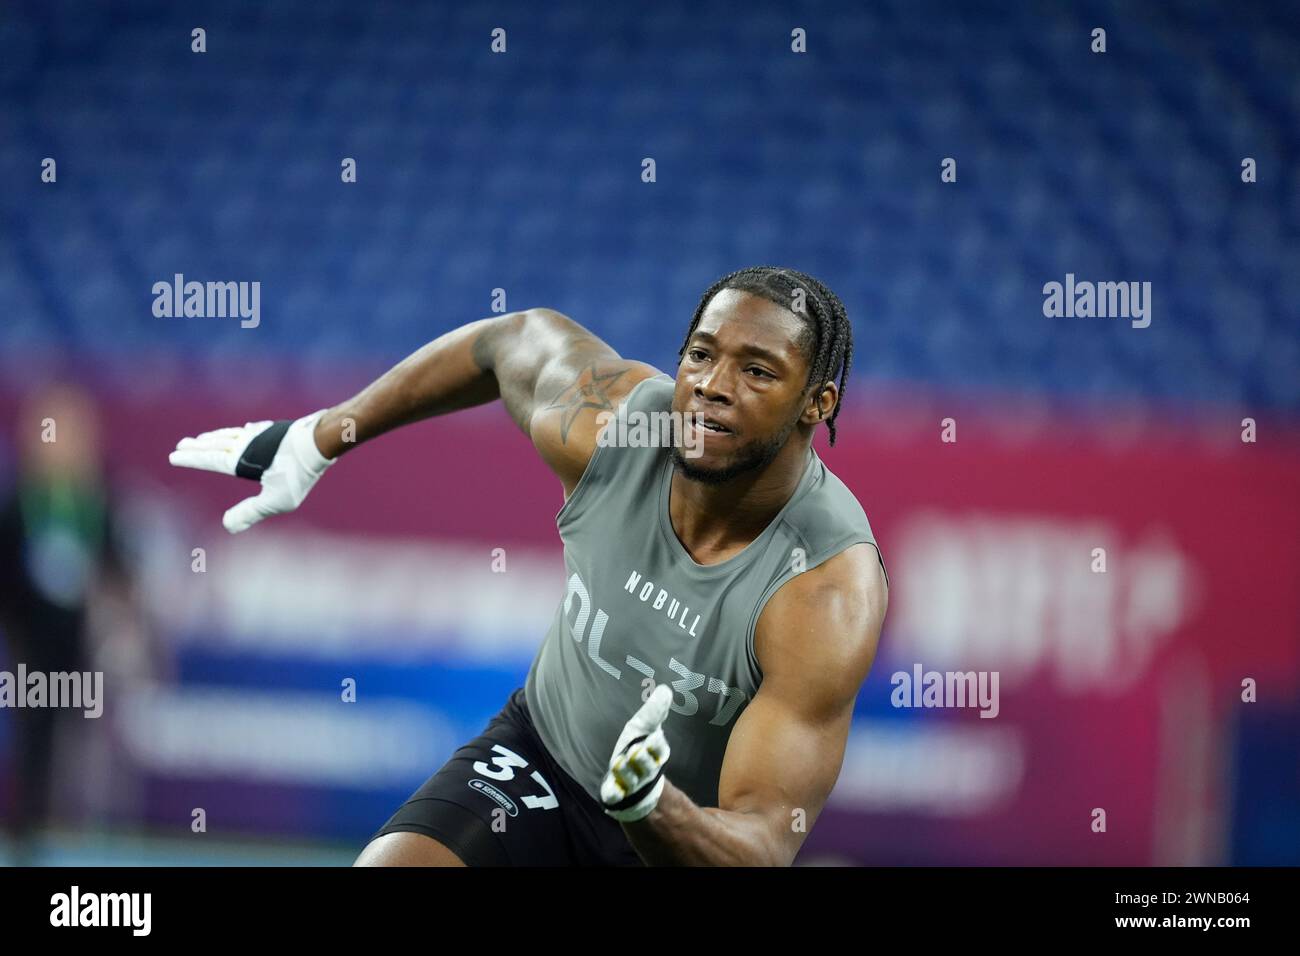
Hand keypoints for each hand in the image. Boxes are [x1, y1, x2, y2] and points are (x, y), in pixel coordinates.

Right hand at [169, 409, 335, 533]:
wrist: (319, 441)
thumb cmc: (298, 473)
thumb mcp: (275, 501)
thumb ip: (250, 513)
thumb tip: (227, 526)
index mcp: (241, 460)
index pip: (210, 459)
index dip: (191, 458)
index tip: (173, 456)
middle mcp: (247, 444)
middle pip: (216, 444)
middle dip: (198, 446)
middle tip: (181, 444)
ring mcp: (262, 434)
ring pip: (232, 434)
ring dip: (216, 436)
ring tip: (204, 438)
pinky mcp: (277, 430)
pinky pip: (253, 429)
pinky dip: (242, 430)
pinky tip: (245, 428)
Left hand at [600, 684, 672, 821]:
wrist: (632, 783)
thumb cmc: (638, 749)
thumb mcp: (644, 729)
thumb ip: (654, 712)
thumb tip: (665, 690)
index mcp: (654, 754)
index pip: (658, 750)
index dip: (656, 745)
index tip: (654, 737)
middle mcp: (645, 770)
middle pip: (646, 764)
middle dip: (642, 758)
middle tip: (637, 751)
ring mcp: (631, 783)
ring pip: (630, 778)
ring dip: (626, 771)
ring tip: (620, 763)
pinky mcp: (617, 793)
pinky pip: (617, 795)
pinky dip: (615, 793)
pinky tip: (612, 790)